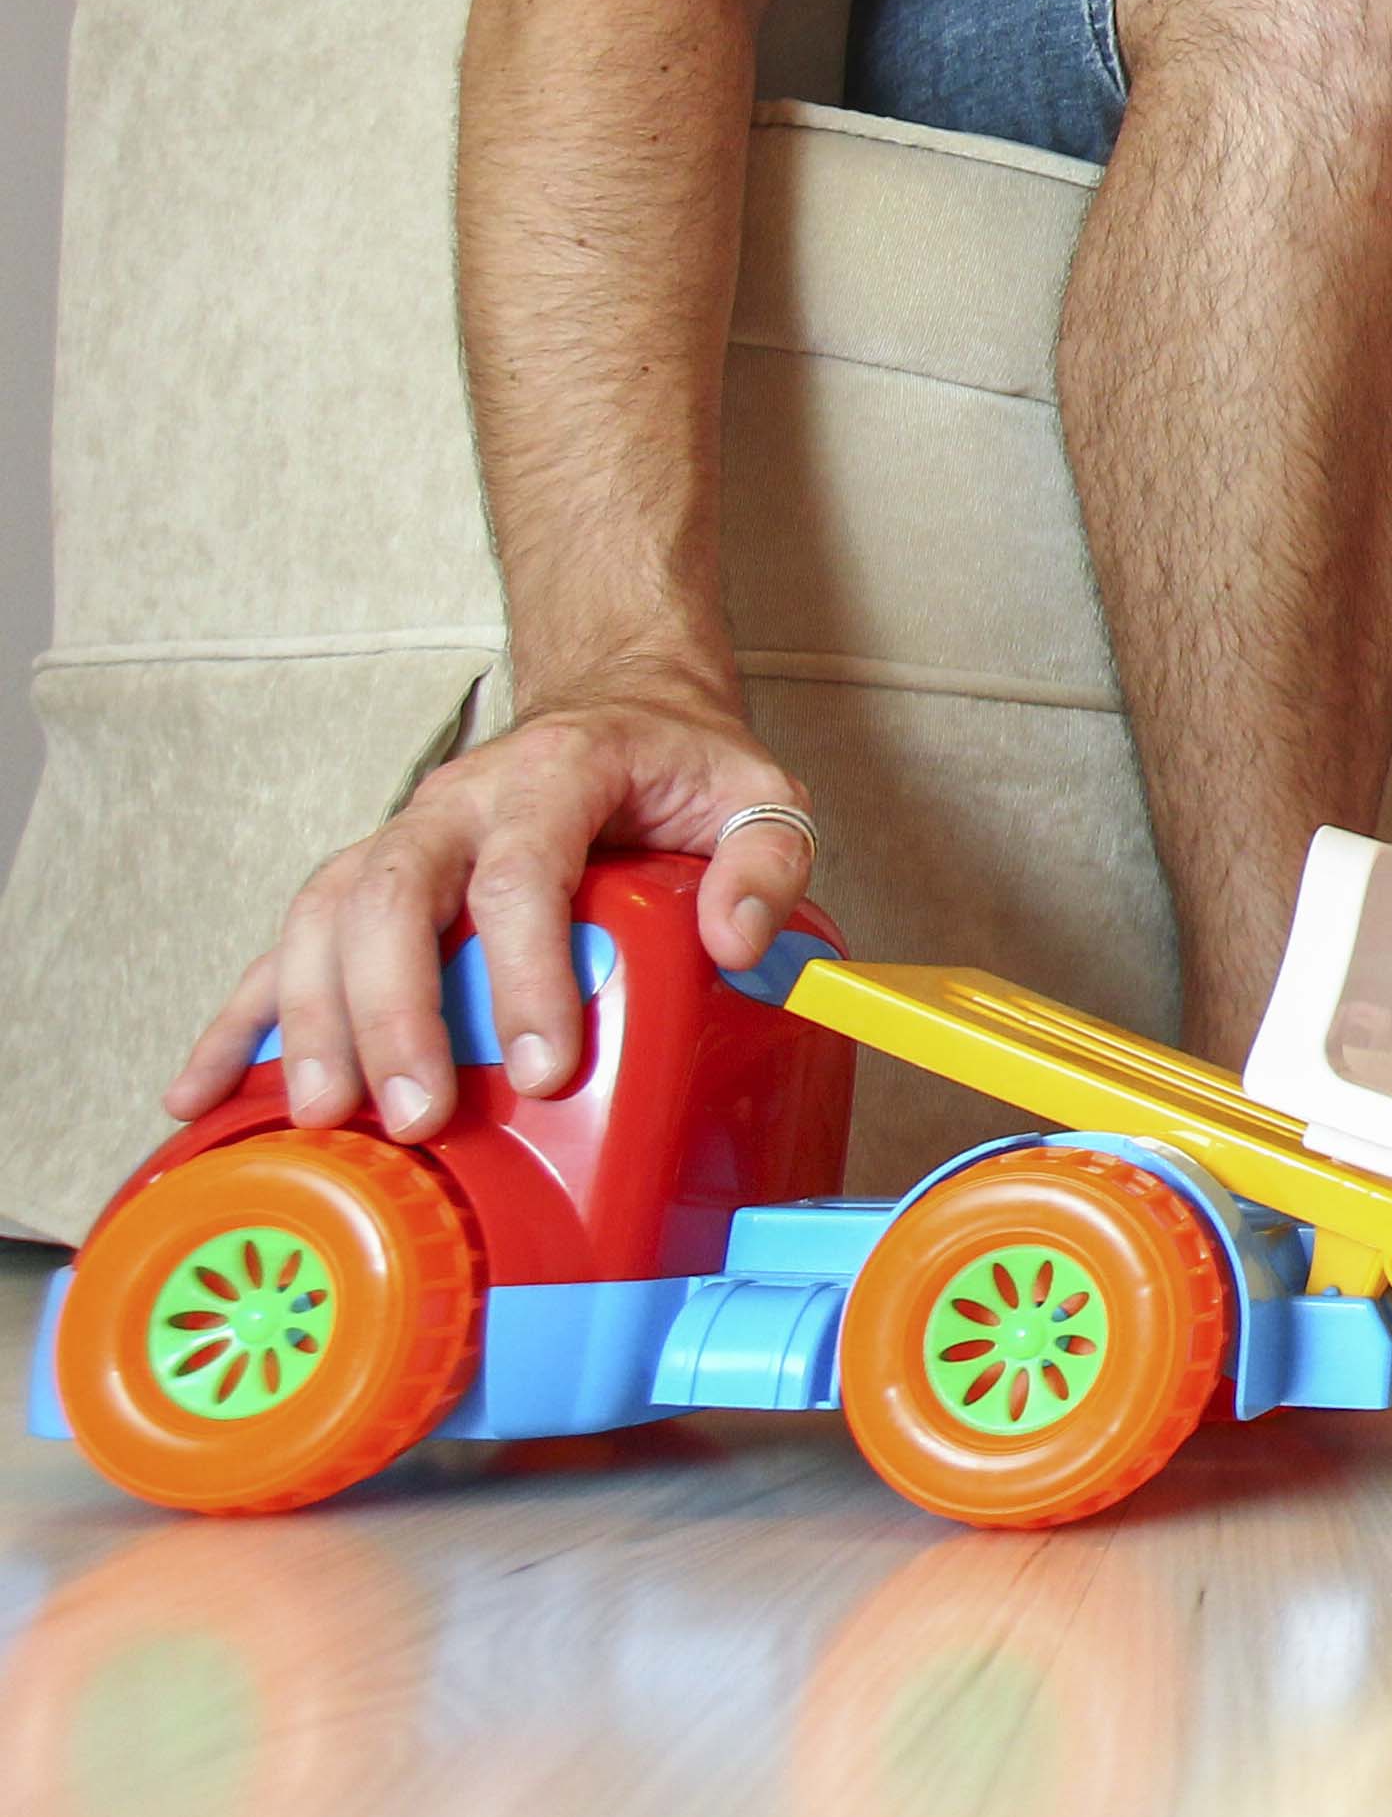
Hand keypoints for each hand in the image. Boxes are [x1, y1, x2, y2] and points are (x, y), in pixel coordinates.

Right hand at [164, 686, 813, 1141]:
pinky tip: (202, 1091)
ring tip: (325, 1116)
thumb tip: (736, 945)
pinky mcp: (364, 881)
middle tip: (417, 1112)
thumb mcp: (755, 790)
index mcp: (553, 775)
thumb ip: (764, 861)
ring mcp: (398, 839)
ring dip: (312, 1021)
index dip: (526, 974)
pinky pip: (282, 947)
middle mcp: (456, 803)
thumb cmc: (677, 762)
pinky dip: (239, 1020)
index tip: (544, 1065)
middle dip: (396, 1013)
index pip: (521, 875)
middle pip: (392, 898)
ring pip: (322, 918)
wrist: (616, 701)